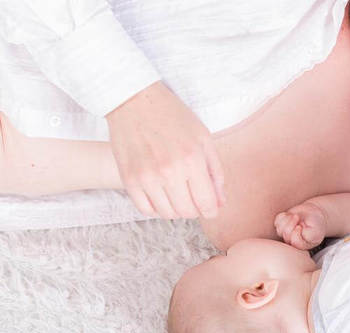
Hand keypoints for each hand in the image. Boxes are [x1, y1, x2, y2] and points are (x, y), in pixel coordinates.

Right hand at [106, 81, 224, 218]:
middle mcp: (169, 172)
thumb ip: (215, 171)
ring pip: (167, 214)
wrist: (135, 101)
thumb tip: (220, 201)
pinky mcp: (129, 179)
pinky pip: (146, 209)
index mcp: (192, 160)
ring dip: (176, 209)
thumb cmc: (173, 116)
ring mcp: (147, 177)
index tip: (211, 208)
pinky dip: (156, 208)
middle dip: (195, 209)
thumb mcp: (203, 138)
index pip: (206, 204)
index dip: (211, 210)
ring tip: (177, 194)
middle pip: (187, 212)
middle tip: (194, 198)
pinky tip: (161, 195)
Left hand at [274, 202, 326, 249]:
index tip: (301, 226)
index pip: (294, 242)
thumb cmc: (317, 224)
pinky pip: (277, 221)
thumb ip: (309, 236)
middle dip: (291, 223)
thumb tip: (298, 232)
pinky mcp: (281, 225)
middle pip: (286, 234)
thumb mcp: (316, 232)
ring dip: (287, 219)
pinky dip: (284, 215)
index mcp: (301, 245)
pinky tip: (290, 215)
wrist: (314, 214)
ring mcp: (286, 234)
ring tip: (296, 216)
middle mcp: (292, 241)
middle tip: (298, 218)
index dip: (296, 232)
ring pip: (280, 228)